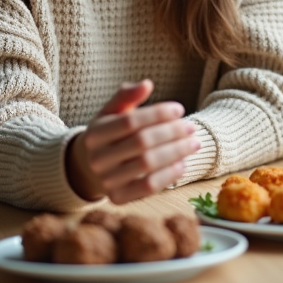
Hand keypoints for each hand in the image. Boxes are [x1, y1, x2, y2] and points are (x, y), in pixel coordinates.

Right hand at [65, 80, 200, 204]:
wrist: (89, 168)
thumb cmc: (109, 134)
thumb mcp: (111, 112)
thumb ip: (126, 96)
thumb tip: (146, 84)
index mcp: (94, 134)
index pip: (130, 122)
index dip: (158, 114)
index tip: (180, 110)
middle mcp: (97, 159)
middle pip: (142, 142)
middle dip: (172, 133)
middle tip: (191, 127)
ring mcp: (106, 181)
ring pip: (147, 164)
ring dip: (176, 153)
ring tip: (193, 144)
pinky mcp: (118, 198)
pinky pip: (148, 187)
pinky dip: (169, 175)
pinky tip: (183, 164)